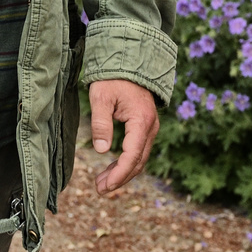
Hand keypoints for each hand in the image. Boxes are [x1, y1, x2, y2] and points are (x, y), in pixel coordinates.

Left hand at [88, 79, 158, 195]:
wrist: (128, 62)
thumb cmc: (113, 78)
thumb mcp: (101, 97)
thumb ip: (100, 123)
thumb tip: (100, 151)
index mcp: (141, 121)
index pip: (132, 155)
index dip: (119, 173)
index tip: (106, 186)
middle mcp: (150, 127)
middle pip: (138, 161)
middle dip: (120, 178)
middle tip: (101, 190)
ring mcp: (150, 127)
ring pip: (139, 158)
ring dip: (122, 172)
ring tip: (102, 184)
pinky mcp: (145, 127)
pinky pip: (138, 150)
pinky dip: (126, 162)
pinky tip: (111, 168)